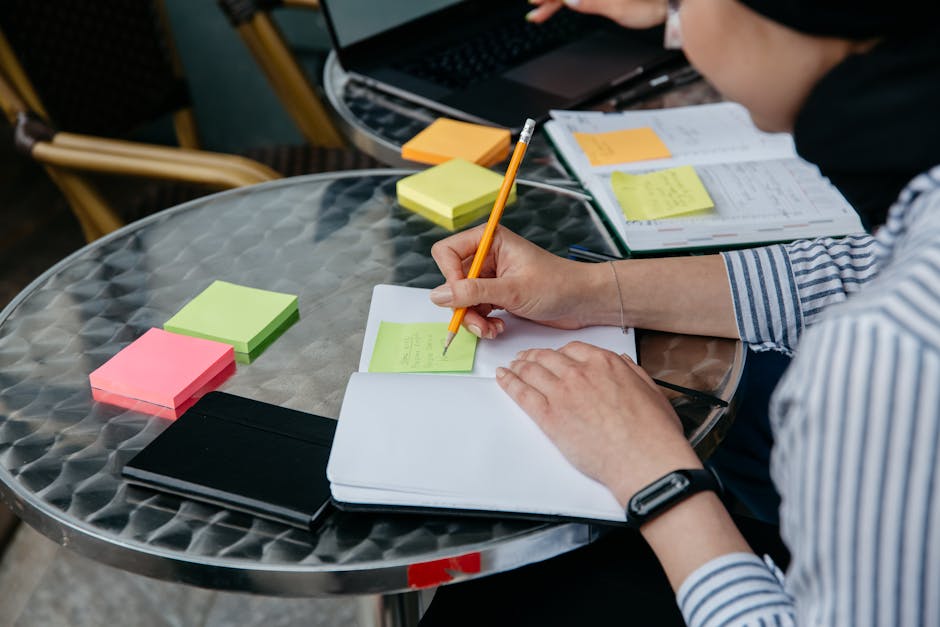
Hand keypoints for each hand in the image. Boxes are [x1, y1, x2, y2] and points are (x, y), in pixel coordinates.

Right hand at [430, 226, 609, 337]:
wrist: (582, 301)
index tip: (461, 297)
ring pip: (462, 300)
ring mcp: (490, 277)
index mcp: (489, 240)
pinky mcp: (496, 294)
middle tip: (478, 322)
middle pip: (452, 281)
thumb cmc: (558, 285)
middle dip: (462, 305)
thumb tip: (439, 295)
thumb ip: (473, 292)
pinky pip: (474, 309)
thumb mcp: (512, 290)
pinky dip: (482, 322)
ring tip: (491, 329)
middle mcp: (486, 256)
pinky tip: (498, 328)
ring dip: (473, 319)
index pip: (447, 252)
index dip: (449, 277)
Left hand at [496, 341, 700, 505]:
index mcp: (605, 364)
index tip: (553, 356)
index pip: (572, 350)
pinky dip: (509, 383)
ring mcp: (563, 393)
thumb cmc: (652, 432)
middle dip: (533, 356)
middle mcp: (580, 373)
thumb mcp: (650, 390)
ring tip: (511, 367)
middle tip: (525, 358)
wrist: (644, 459)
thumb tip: (623, 363)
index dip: (558, 353)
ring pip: (532, 371)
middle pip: (548, 358)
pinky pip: (522, 393)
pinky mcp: (550, 417)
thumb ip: (632, 372)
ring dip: (518, 366)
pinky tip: (503, 379)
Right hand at [526, 0, 668, 29]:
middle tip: (536, 10)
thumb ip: (592, 3)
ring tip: (541, 11)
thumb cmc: (655, 4)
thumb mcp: (620, 9)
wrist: (676, 2)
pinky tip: (564, 6)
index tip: (536, 2)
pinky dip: (572, 0)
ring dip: (558, 0)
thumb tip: (569, 0)